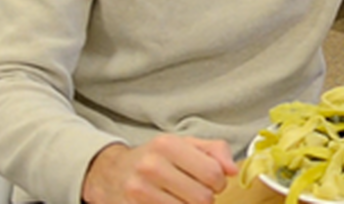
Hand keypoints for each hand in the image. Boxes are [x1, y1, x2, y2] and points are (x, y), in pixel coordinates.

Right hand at [82, 135, 237, 203]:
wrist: (110, 173)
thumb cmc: (153, 158)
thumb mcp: (183, 145)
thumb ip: (214, 151)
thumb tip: (233, 170)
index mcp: (167, 145)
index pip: (214, 174)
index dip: (218, 183)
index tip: (211, 182)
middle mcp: (151, 167)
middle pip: (202, 199)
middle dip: (205, 199)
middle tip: (196, 193)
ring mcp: (139, 192)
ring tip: (181, 199)